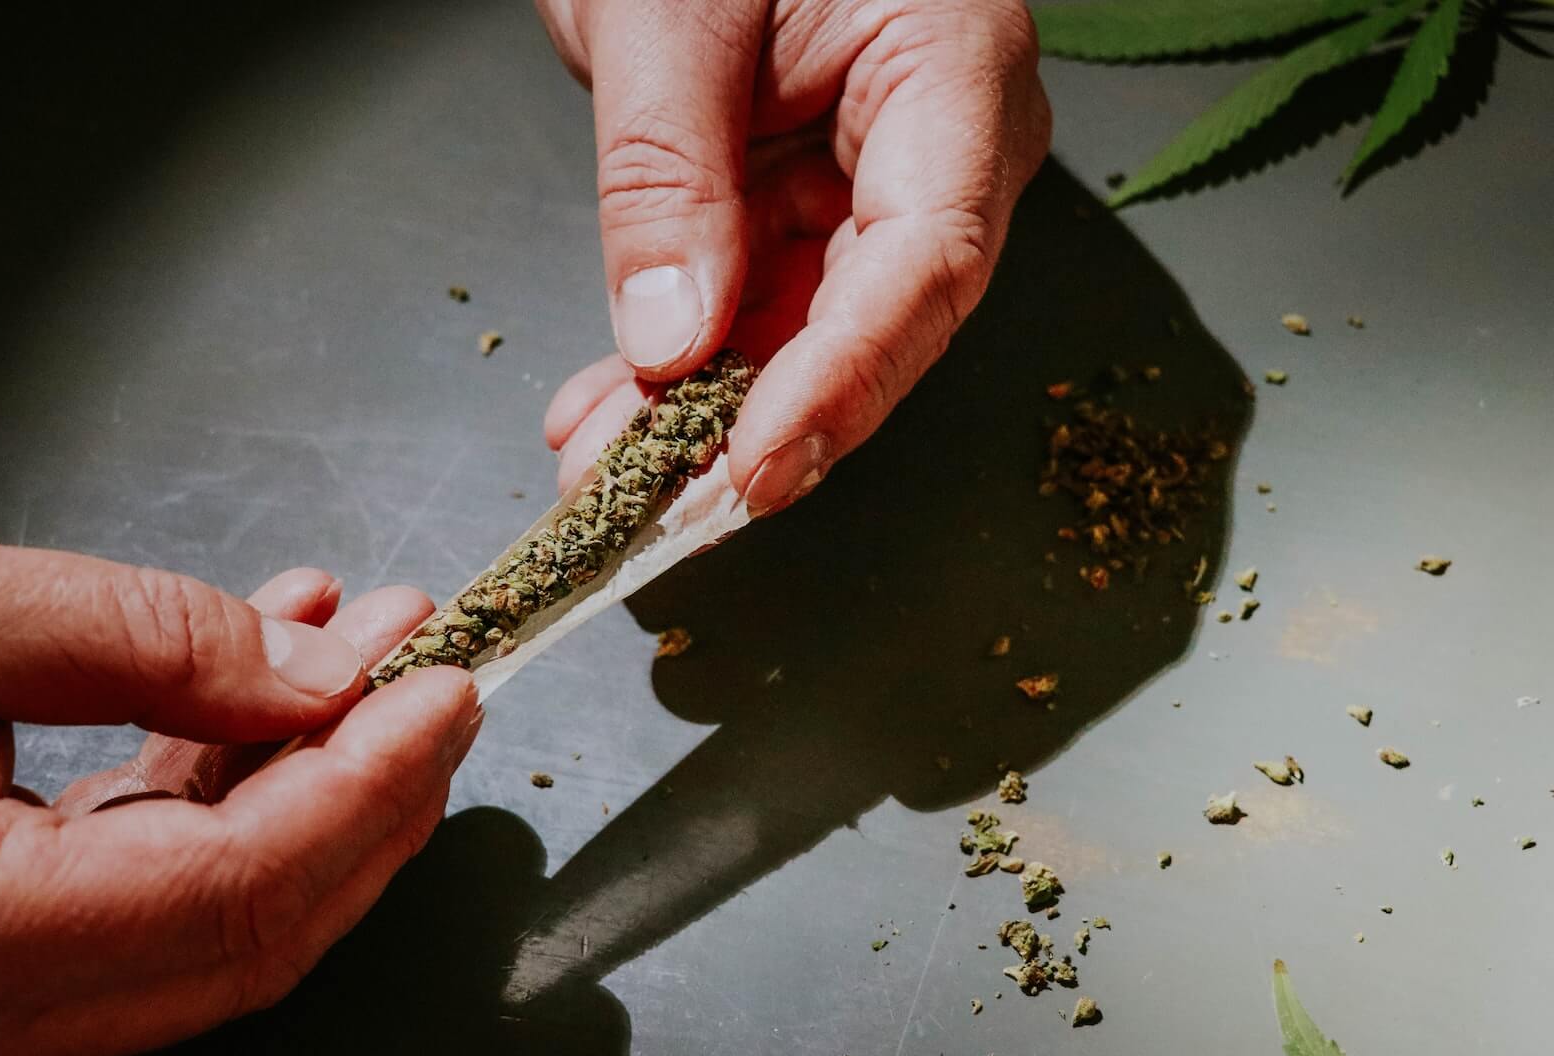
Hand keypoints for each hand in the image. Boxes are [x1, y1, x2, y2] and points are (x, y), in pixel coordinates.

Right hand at [0, 498, 479, 1055]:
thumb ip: (146, 640)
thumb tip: (322, 680)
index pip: (240, 894)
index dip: (368, 789)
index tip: (448, 691)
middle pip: (243, 933)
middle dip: (361, 798)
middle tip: (433, 679)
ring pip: (198, 916)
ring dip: (295, 780)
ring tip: (359, 648)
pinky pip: (124, 888)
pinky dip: (207, 789)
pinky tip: (252, 680)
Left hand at [537, 0, 1050, 511]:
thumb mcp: (667, 11)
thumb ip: (667, 174)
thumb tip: (672, 343)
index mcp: (953, 67)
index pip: (925, 257)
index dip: (845, 378)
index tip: (756, 465)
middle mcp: (939, 143)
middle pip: (875, 322)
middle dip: (759, 425)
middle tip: (658, 508)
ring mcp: (874, 179)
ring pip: (806, 337)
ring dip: (702, 417)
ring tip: (600, 470)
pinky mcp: (807, 203)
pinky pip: (756, 308)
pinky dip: (678, 368)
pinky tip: (607, 414)